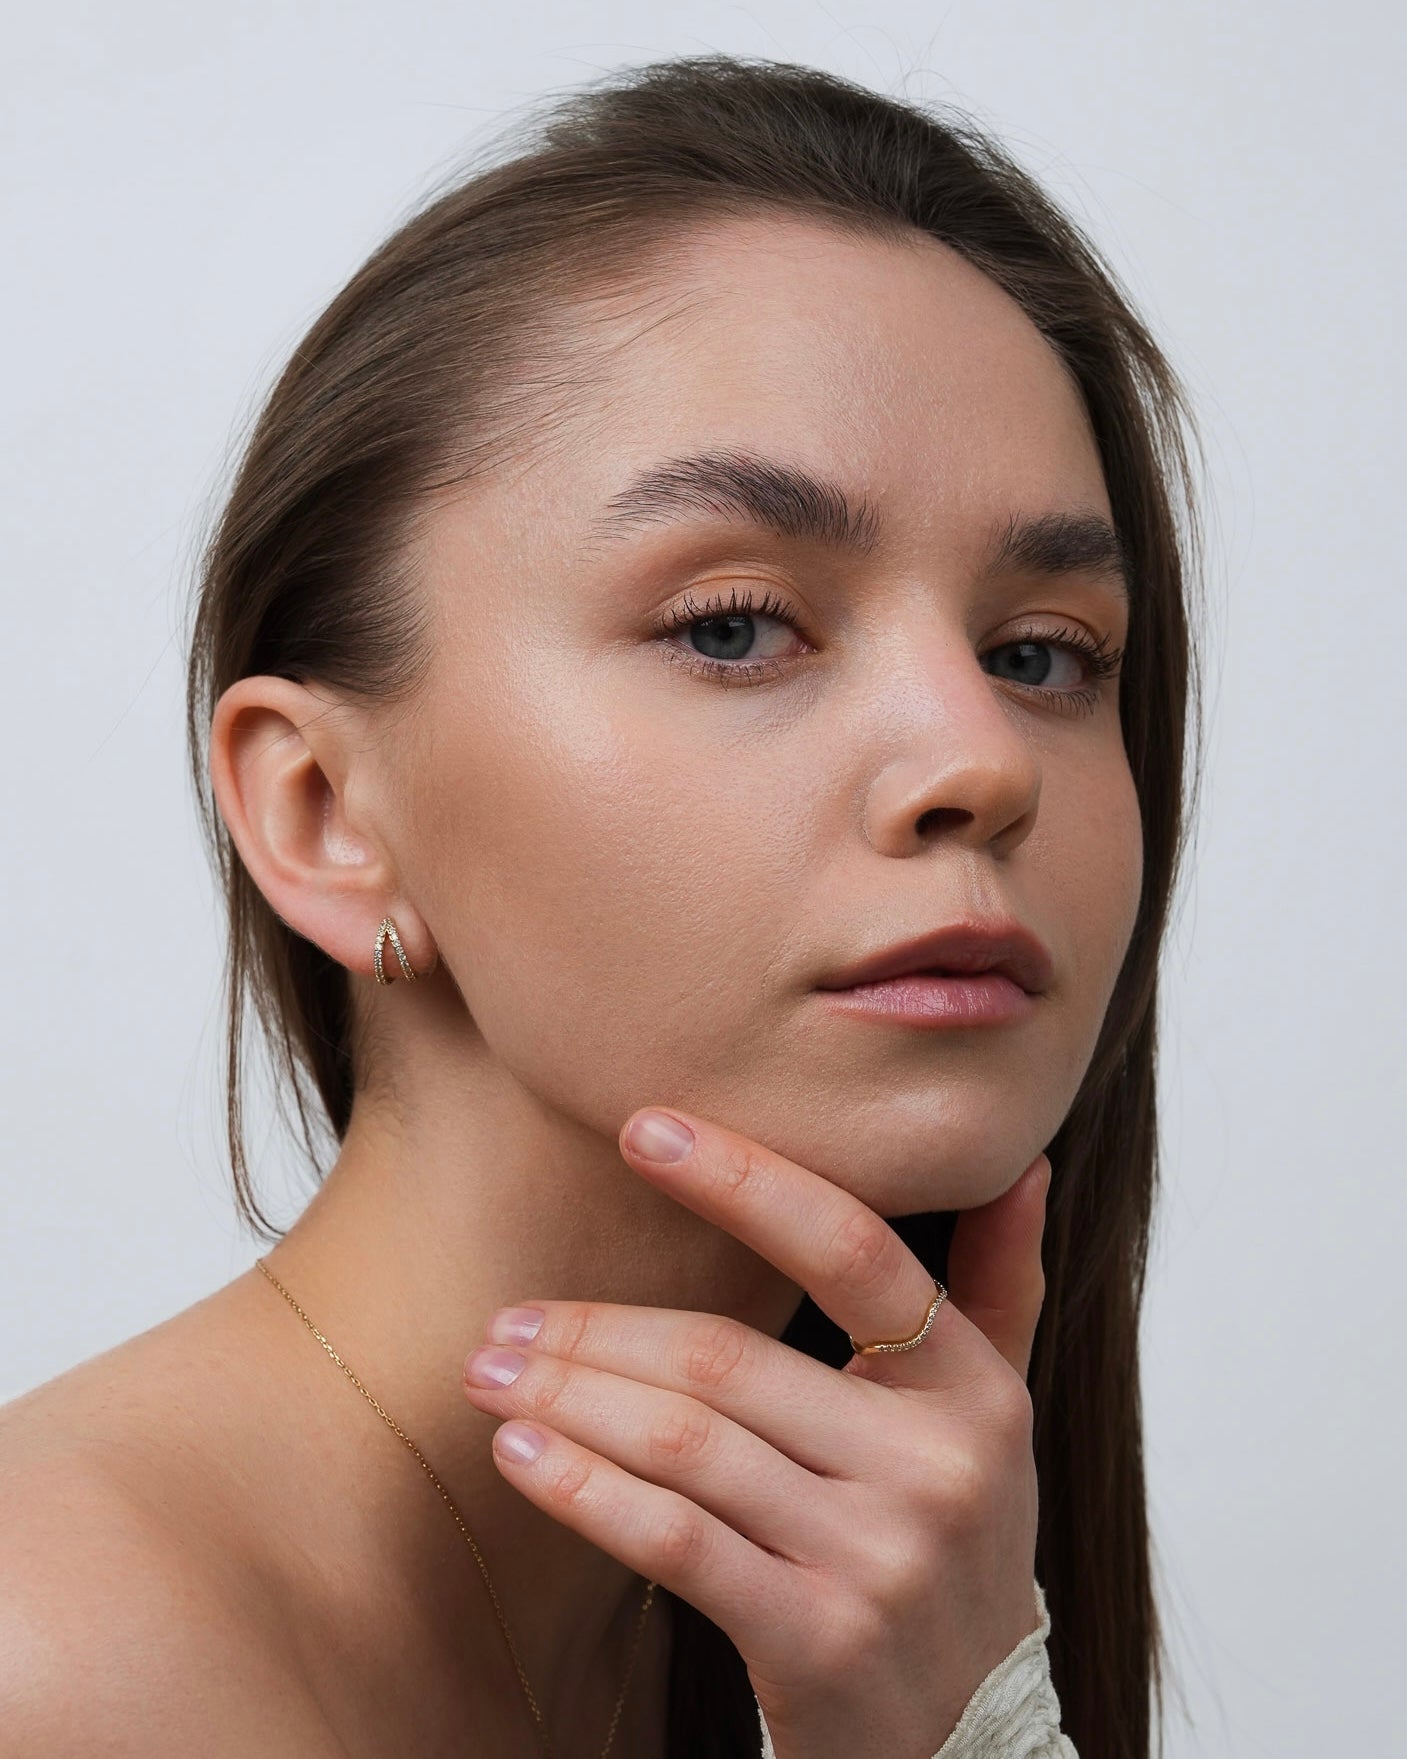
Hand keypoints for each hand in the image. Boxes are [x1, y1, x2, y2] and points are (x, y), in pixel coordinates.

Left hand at [460, 1107, 1050, 1758]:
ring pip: (688, 1444)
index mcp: (975, 1390)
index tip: (646, 1130)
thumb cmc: (952, 1548)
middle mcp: (940, 1467)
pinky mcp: (820, 1641)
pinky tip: (521, 1455)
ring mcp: (881, 1559)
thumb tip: (1023, 1165)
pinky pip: (676, 1541)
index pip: (854, 1252)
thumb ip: (999, 1290)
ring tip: (491, 1373)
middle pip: (730, 1361)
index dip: (746, 1182)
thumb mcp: (993, 1421)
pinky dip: (585, 1491)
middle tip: (507, 1317)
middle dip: (599, 1331)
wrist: (973, 1739)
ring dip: (569, 1399)